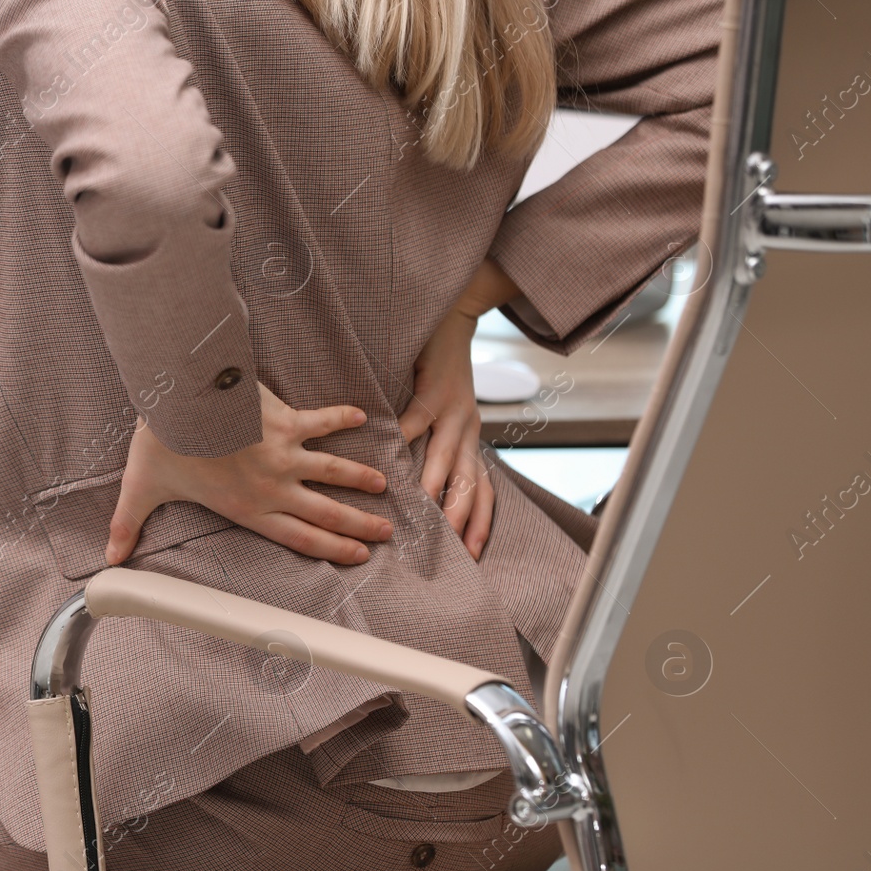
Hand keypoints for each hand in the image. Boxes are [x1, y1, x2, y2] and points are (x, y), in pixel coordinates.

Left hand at [106, 382, 391, 566]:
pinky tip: (361, 415)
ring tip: (383, 484)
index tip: (358, 557)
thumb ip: (128, 525)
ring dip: (360, 478)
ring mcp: (286, 453)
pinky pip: (323, 420)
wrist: (181, 399)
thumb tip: (109, 558)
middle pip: (326, 513)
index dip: (332, 550)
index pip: (299, 538)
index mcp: (247, 509)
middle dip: (359, 526)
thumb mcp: (142, 489)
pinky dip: (343, 417)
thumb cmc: (163, 443)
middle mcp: (274, 487)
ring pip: (334, 471)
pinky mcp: (288, 420)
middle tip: (385, 534)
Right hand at [398, 258, 519, 559]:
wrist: (456, 314)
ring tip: (420, 514)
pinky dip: (403, 439)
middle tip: (451, 553)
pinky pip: (418, 420)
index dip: (479, 523)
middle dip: (461, 520)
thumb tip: (407, 481)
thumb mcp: (443, 412)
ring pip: (448, 460)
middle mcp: (470, 429)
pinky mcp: (437, 389)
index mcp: (471, 438)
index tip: (472, 556)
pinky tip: (387, 456)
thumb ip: (430, 443)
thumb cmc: (438, 368)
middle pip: (470, 485)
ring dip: (434, 488)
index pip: (482, 491)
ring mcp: (456, 410)